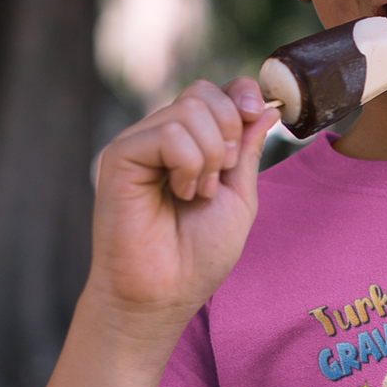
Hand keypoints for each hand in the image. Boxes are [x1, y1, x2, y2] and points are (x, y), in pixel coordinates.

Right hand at [88, 77, 278, 336]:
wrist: (164, 294)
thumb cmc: (198, 257)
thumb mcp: (239, 199)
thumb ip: (247, 151)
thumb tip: (265, 107)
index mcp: (189, 145)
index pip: (215, 92)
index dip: (241, 96)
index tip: (257, 114)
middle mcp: (160, 138)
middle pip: (203, 93)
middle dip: (230, 134)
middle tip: (218, 181)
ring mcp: (138, 144)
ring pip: (190, 110)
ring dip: (210, 158)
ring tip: (195, 195)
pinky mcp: (120, 155)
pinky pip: (169, 132)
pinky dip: (187, 163)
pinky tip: (179, 192)